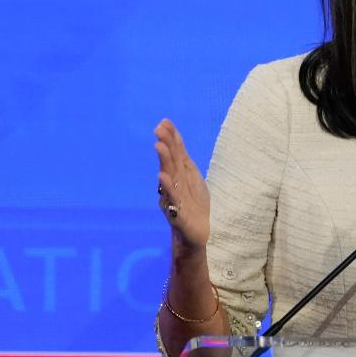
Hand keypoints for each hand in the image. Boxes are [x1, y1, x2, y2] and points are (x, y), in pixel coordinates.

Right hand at [154, 118, 209, 250]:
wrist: (196, 234)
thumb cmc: (193, 205)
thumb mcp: (192, 180)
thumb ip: (184, 162)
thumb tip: (176, 140)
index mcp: (179, 177)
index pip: (175, 154)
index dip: (171, 138)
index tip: (165, 122)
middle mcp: (173, 185)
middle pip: (170, 163)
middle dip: (165, 145)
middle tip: (159, 129)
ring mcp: (174, 199)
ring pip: (169, 178)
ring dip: (164, 161)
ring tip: (159, 146)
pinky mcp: (178, 215)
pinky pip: (172, 200)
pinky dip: (168, 188)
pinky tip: (163, 177)